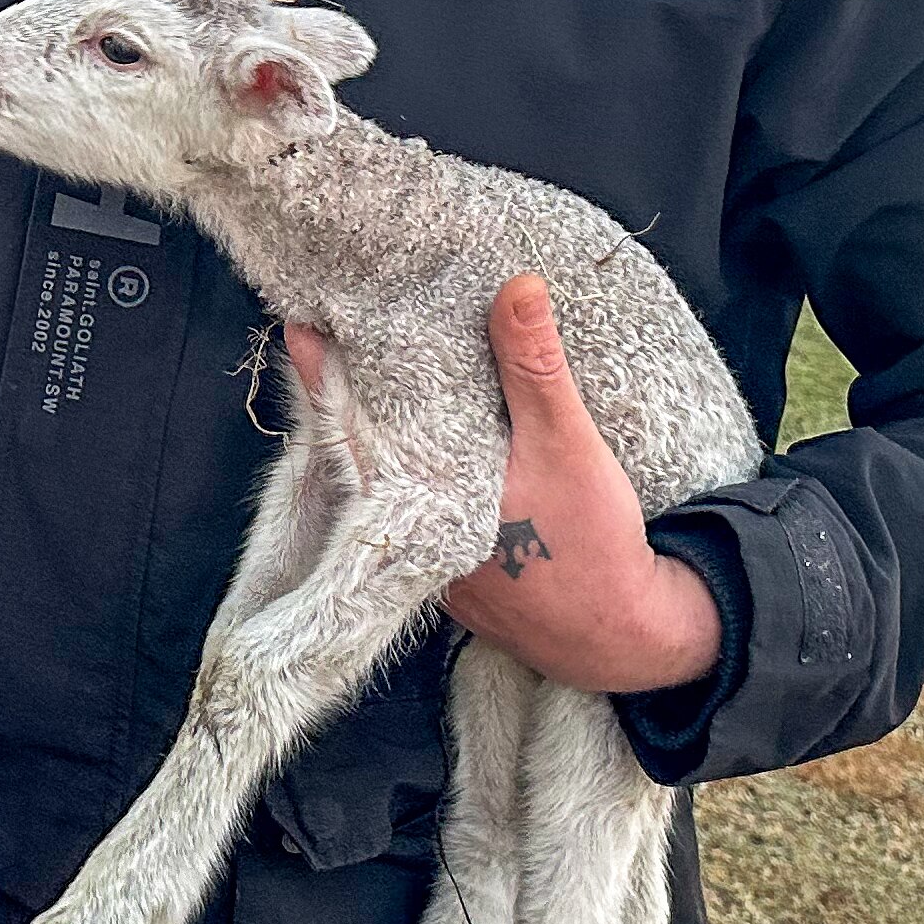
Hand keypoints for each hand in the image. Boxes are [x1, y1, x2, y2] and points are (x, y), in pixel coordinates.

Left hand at [283, 273, 722, 697]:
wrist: (624, 637)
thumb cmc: (593, 541)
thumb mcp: (568, 443)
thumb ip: (536, 368)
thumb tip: (518, 287)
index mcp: (423, 497)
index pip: (352, 425)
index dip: (324, 377)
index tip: (298, 326)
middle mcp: (410, 532)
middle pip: (363, 456)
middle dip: (347, 400)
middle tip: (325, 335)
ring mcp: (426, 559)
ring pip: (388, 488)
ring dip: (378, 439)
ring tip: (364, 376)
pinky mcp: (452, 576)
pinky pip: (418, 514)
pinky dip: (414, 476)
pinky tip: (424, 444)